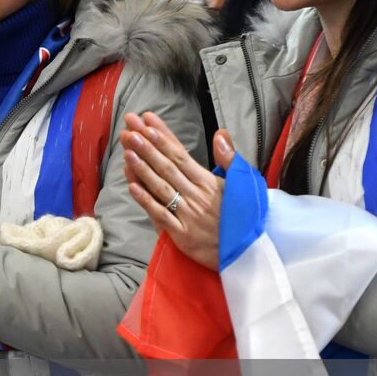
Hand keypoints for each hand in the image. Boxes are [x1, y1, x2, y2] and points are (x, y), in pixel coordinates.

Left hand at [121, 112, 233, 270]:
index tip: (147, 122)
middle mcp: (196, 195)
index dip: (163, 138)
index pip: (181, 154)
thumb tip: (220, 133)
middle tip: (129, 128)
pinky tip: (132, 186)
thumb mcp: (243, 184)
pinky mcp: (182, 235)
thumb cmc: (244, 217)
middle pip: (167, 167)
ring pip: (161, 187)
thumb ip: (229, 158)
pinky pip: (160, 215)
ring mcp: (187, 215)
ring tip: (127, 150)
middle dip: (147, 146)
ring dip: (143, 168)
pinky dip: (146, 201)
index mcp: (209, 182)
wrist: (249, 253)